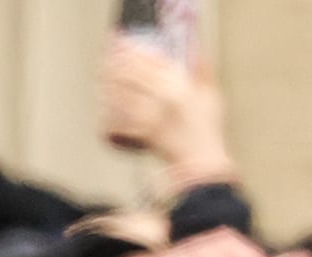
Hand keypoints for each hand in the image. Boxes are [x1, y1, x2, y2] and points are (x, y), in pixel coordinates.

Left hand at [101, 40, 234, 184]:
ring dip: (109, 83)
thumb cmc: (205, 128)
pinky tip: (103, 103)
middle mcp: (165, 97)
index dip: (135, 51)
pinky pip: (121, 118)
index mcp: (181, 85)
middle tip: (106, 58)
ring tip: (101, 76)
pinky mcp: (142, 132)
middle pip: (134, 75)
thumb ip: (203, 69)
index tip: (124, 43)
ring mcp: (152, 115)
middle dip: (117, 64)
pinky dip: (110, 109)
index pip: (154, 61)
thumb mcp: (210, 94)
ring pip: (123, 94)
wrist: (199, 158)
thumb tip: (196, 48)